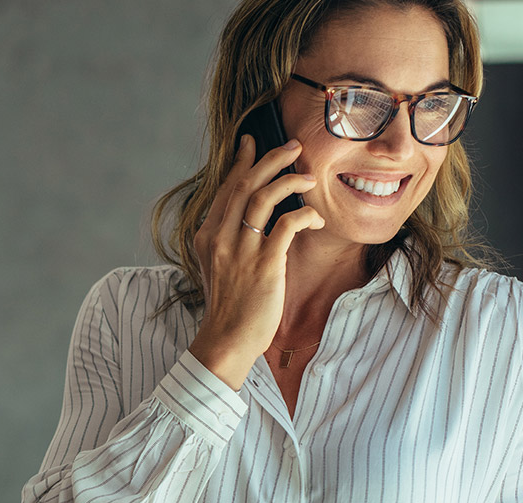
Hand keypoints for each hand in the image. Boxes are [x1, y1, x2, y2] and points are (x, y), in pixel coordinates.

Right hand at [186, 134, 324, 388]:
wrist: (226, 340)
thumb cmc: (228, 307)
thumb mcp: (218, 267)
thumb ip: (228, 241)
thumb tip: (251, 217)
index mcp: (207, 236)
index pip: (226, 189)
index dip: (241, 162)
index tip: (252, 142)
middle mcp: (220, 238)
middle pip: (244, 184)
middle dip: (270, 160)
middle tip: (293, 147)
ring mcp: (241, 250)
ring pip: (263, 197)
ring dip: (288, 180)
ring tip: (307, 175)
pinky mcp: (264, 265)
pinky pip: (287, 226)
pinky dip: (304, 215)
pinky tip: (315, 216)